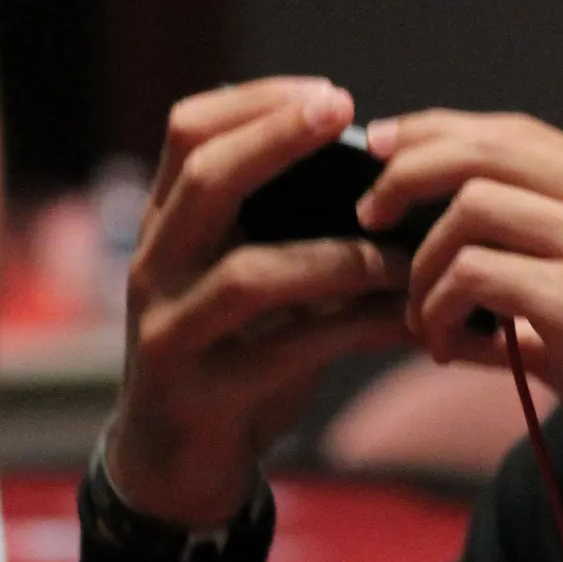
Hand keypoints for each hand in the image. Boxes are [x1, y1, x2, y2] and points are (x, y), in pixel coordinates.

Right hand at [106, 79, 411, 526]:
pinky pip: (287, 350)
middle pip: (204, 179)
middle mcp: (155, 266)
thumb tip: (394, 185)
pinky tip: (408, 322)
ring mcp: (169, 330)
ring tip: (407, 254)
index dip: (256, 102)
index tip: (332, 94)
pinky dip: (356, 329)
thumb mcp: (249, 283)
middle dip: (278, 138)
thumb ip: (290, 233)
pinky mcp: (200, 392)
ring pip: (251, 273)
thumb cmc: (231, 356)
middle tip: (347, 114)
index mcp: (167, 226)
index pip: (188, 132)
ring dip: (342, 257)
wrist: (175, 466)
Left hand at [357, 109, 562, 531]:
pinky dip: (436, 308)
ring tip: (420, 314)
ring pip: (471, 207)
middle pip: (485, 148)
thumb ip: (535, 269)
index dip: (439, 131)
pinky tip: (440, 345)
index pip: (517, 131)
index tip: (385, 149)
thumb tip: (438, 267)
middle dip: (407, 170)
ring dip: (423, 263)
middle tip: (368, 212)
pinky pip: (474, 275)